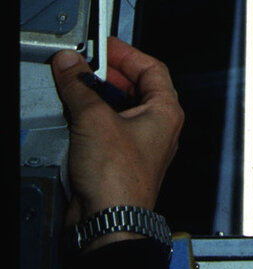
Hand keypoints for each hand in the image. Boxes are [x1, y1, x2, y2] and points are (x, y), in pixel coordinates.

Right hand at [51, 37, 184, 241]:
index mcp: (166, 111)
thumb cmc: (120, 181)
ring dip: (96, 97)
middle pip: (134, 87)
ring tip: (76, 89)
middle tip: (84, 66)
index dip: (126, 53)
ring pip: (118, 108)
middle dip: (107, 75)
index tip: (104, 46)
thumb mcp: (94, 119)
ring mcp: (138, 145)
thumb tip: (71, 65)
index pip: (151, 67)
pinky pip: (106, 129)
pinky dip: (91, 119)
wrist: (109, 222)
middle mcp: (157, 127)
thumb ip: (79, 86)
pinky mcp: (118, 160)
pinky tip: (74, 117)